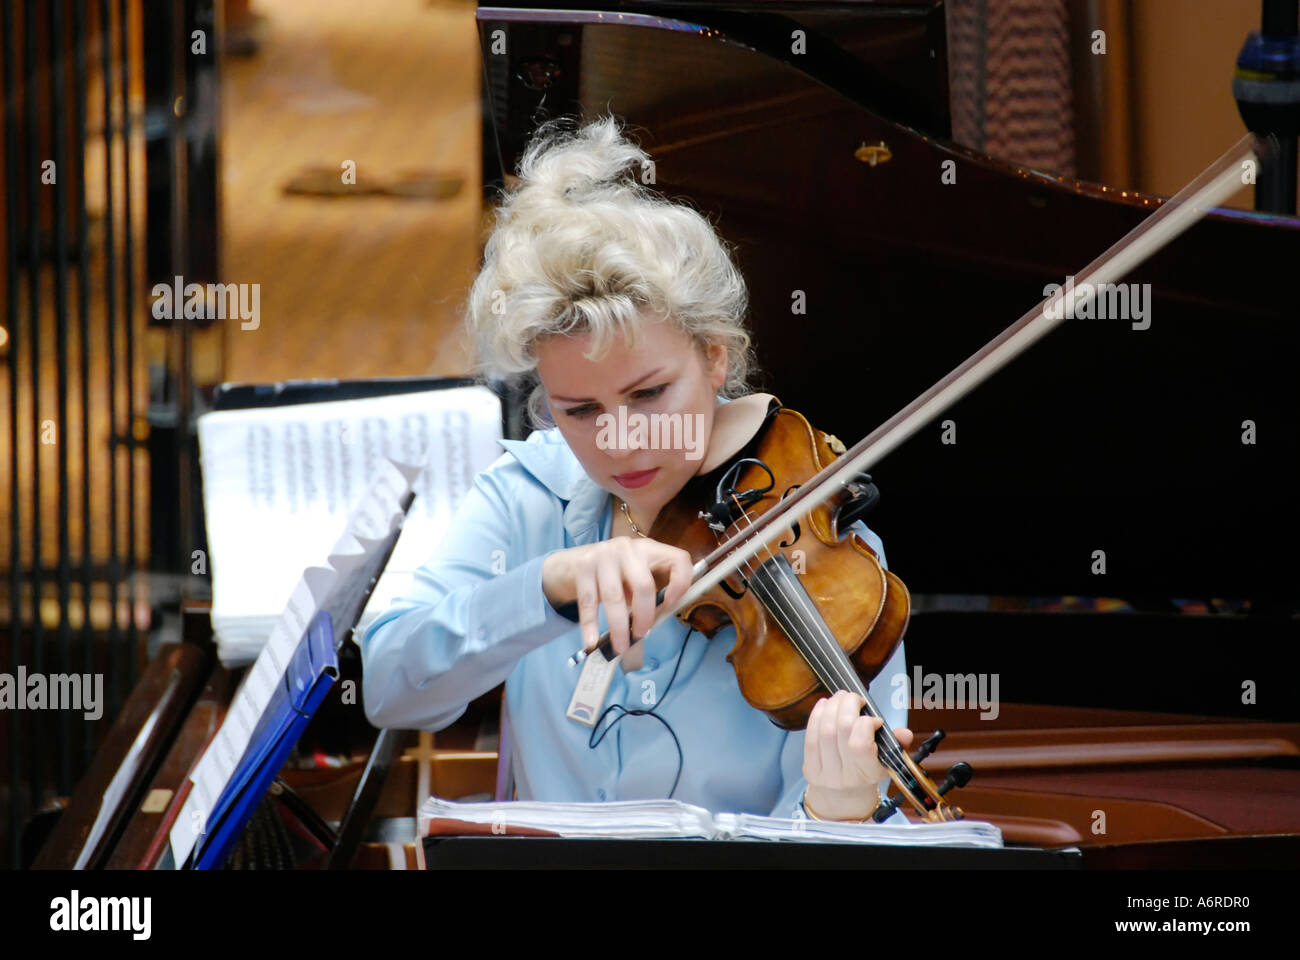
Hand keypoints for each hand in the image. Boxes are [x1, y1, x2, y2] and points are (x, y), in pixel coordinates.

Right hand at [541, 538, 694, 654]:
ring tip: (621, 647)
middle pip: (643, 585)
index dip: (682, 583)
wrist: (575, 562)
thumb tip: (654, 623)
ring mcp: (603, 555)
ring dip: (619, 627)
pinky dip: (591, 625)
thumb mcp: (635, 577)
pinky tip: (592, 642)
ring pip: (614, 597)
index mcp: (650, 550)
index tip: (671, 606)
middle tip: (641, 635)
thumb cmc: (615, 575)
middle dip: (644, 616)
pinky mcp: (582, 566)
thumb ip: (649, 593)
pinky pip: (589, 602)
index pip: (678, 559)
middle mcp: (628, 548)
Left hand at [803, 690, 912, 820]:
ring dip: (832, 706)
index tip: (874, 719)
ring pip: (824, 729)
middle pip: (840, 729)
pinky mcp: (809, 767)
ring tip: (841, 698)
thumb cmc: (867, 772)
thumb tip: (905, 733)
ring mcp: (824, 772)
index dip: (865, 723)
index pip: (859, 744)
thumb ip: (896, 744)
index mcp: (868, 774)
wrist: (844, 796)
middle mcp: (844, 775)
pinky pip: (810, 735)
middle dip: (847, 705)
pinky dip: (817, 714)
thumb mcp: (887, 761)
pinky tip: (825, 705)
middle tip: (855, 698)